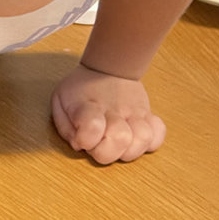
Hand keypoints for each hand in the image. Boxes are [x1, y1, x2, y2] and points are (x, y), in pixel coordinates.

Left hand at [51, 64, 165, 164]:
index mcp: (88, 107)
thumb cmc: (81, 89)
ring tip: (118, 145)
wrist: (108, 67)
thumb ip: (66, 127)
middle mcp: (115, 110)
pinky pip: (158, 135)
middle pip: (120, 139)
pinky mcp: (148, 115)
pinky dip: (149, 143)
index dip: (86, 140)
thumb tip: (80, 145)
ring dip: (130, 150)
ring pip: (144, 138)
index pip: (92, 128)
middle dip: (107, 152)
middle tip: (99, 144)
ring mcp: (135, 112)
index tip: (81, 138)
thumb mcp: (60, 102)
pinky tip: (135, 140)